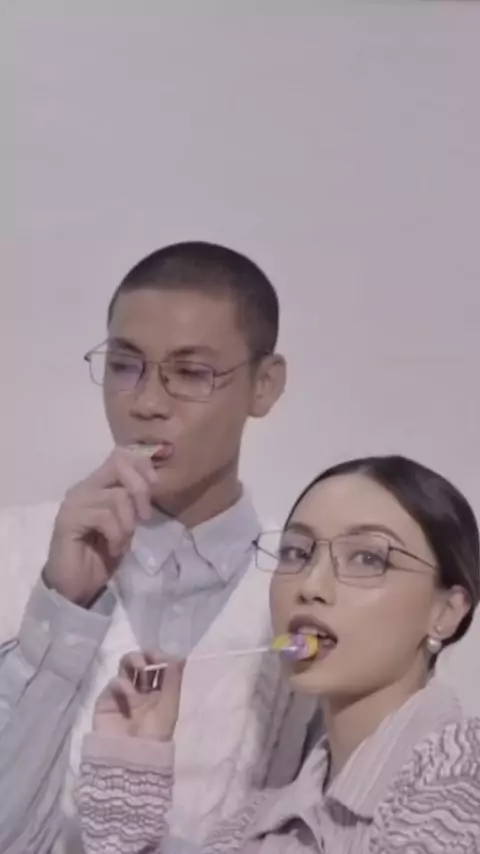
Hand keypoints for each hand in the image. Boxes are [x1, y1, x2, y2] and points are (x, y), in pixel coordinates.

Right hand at [43, 447, 157, 606]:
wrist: (78, 586)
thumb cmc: (102, 554)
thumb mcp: (126, 522)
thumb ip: (133, 501)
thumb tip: (153, 481)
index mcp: (97, 484)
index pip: (120, 455)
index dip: (142, 465)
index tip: (155, 485)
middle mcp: (84, 487)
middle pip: (118, 464)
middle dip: (140, 489)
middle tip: (145, 517)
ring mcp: (74, 502)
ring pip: (117, 496)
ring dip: (128, 523)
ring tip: (123, 541)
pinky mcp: (68, 520)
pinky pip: (104, 517)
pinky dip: (117, 535)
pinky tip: (113, 548)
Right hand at [93, 651, 184, 740]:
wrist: (132, 755)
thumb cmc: (156, 732)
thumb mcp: (170, 703)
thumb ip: (174, 677)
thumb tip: (180, 654)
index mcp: (158, 692)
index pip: (158, 666)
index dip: (160, 657)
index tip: (164, 657)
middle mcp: (141, 691)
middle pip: (141, 662)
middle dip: (146, 655)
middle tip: (149, 659)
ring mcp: (123, 694)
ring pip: (125, 666)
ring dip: (133, 660)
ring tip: (141, 666)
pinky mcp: (106, 699)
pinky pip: (114, 682)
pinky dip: (122, 683)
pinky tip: (129, 694)